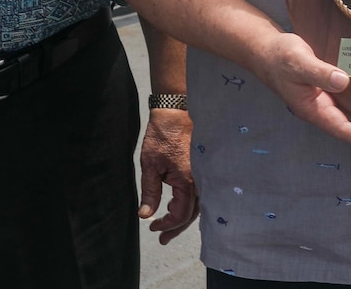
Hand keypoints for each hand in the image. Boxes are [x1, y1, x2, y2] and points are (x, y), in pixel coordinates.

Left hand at [138, 108, 198, 244]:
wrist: (175, 111)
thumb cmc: (162, 136)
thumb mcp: (150, 165)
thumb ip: (150, 192)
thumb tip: (146, 215)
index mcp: (188, 182)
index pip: (180, 215)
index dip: (166, 225)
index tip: (152, 227)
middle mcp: (201, 180)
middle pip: (192, 214)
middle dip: (175, 227)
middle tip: (161, 237)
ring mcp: (204, 174)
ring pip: (198, 205)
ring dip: (183, 217)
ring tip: (166, 223)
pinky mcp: (202, 168)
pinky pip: (200, 193)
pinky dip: (189, 203)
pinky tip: (175, 203)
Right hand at [254, 32, 350, 146]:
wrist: (265, 49)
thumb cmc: (279, 57)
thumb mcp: (299, 62)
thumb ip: (320, 73)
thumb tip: (343, 81)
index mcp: (312, 109)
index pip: (341, 129)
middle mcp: (319, 107)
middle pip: (347, 124)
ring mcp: (322, 97)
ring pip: (347, 109)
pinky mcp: (325, 86)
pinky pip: (344, 94)